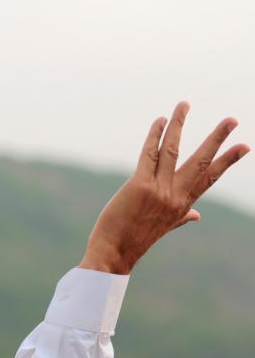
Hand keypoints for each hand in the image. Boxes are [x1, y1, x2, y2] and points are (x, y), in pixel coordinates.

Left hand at [79, 101, 249, 274]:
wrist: (114, 253)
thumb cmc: (134, 238)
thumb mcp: (164, 227)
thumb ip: (181, 218)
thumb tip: (197, 216)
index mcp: (183, 205)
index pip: (210, 178)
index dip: (227, 161)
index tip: (245, 146)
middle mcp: (175, 196)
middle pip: (201, 161)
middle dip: (217, 139)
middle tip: (232, 120)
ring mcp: (159, 190)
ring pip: (172, 150)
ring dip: (178, 124)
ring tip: (184, 104)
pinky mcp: (140, 185)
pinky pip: (149, 153)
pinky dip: (154, 135)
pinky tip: (160, 120)